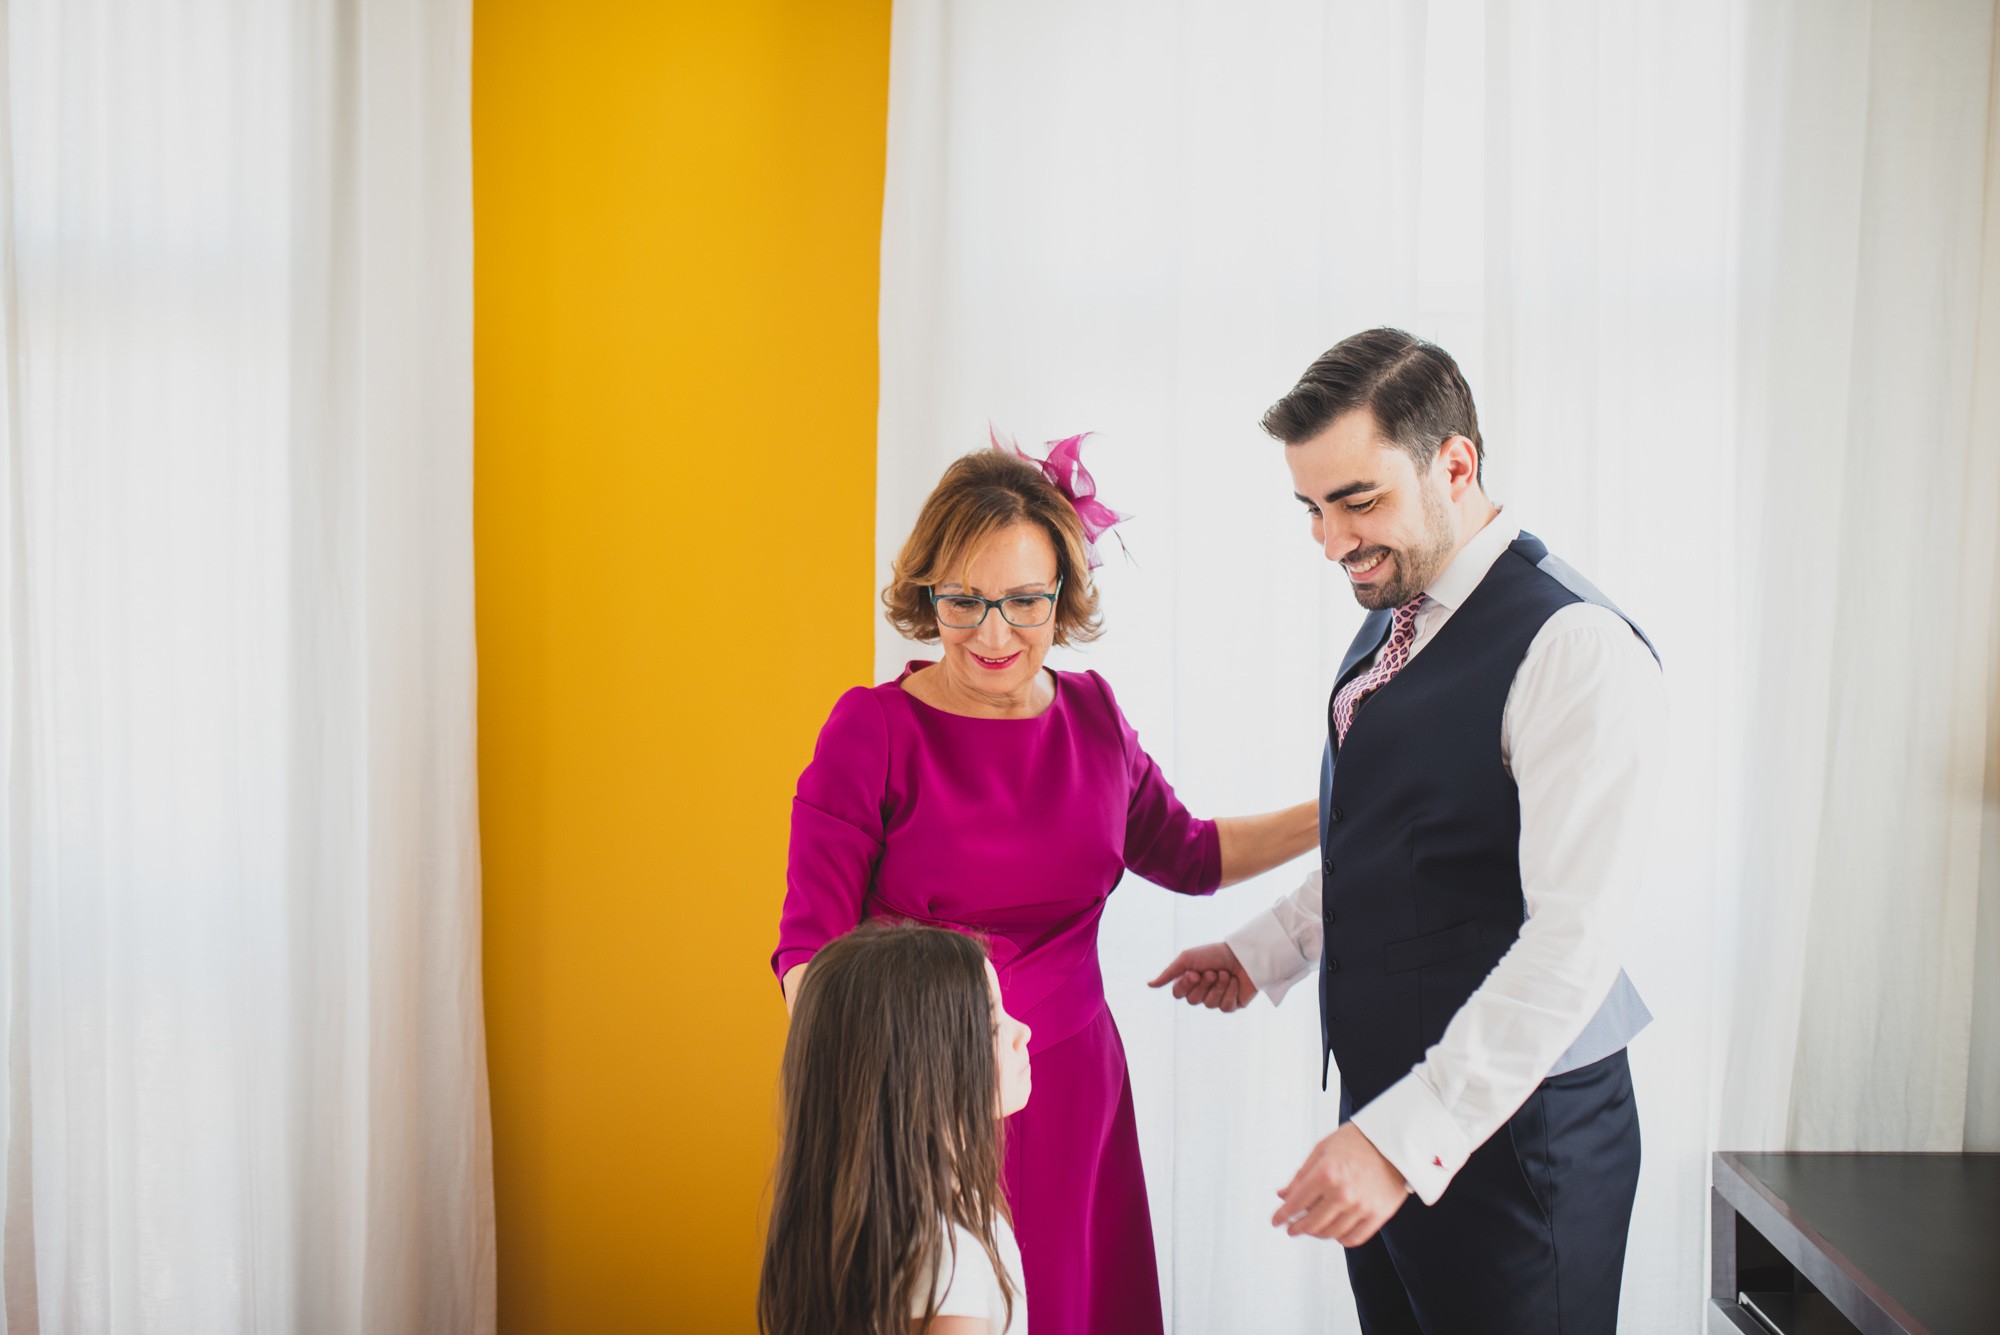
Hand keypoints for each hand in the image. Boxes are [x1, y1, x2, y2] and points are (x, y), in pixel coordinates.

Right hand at [1146, 942, 1257, 1011]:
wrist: (1243, 954)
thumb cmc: (1215, 953)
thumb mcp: (1188, 959)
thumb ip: (1169, 973)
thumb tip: (1149, 985)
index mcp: (1190, 981)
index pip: (1178, 994)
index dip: (1186, 985)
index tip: (1195, 972)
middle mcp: (1202, 992)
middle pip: (1193, 1001)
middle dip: (1204, 985)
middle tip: (1213, 972)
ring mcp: (1217, 999)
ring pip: (1209, 1004)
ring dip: (1218, 986)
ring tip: (1226, 974)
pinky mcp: (1232, 1005)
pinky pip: (1224, 1007)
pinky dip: (1229, 992)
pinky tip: (1234, 981)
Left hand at [1272, 1122, 1408, 1245]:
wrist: (1395, 1142)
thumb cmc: (1356, 1141)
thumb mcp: (1323, 1149)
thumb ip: (1302, 1175)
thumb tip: (1282, 1195)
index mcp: (1325, 1174)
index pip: (1296, 1204)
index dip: (1282, 1216)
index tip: (1275, 1221)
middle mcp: (1342, 1193)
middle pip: (1311, 1223)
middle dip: (1297, 1228)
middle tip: (1292, 1229)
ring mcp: (1361, 1207)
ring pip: (1330, 1233)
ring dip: (1317, 1234)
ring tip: (1312, 1229)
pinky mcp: (1378, 1215)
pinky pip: (1354, 1238)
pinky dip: (1340, 1238)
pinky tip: (1334, 1232)